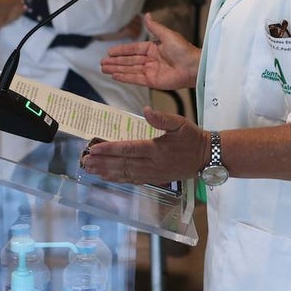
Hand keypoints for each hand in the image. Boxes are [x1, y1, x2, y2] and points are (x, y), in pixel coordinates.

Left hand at [80, 106, 208, 183]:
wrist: (206, 157)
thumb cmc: (192, 138)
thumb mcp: (180, 123)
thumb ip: (162, 118)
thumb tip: (146, 109)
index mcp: (156, 149)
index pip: (128, 149)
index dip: (110, 149)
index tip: (94, 148)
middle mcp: (152, 164)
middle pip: (122, 164)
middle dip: (102, 162)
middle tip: (84, 160)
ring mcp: (153, 174)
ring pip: (125, 174)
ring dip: (106, 171)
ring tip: (90, 169)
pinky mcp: (154, 179)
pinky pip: (132, 180)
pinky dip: (118, 178)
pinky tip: (107, 176)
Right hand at [101, 13, 199, 90]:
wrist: (193, 66)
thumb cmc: (184, 50)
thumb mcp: (167, 35)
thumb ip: (154, 27)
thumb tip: (147, 14)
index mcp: (154, 48)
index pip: (133, 49)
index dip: (122, 50)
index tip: (110, 51)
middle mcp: (151, 60)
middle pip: (129, 61)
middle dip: (115, 61)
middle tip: (102, 62)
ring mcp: (151, 71)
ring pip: (130, 70)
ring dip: (117, 69)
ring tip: (104, 69)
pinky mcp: (152, 81)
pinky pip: (135, 79)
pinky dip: (125, 77)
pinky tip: (115, 75)